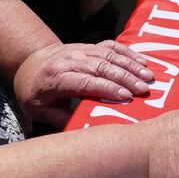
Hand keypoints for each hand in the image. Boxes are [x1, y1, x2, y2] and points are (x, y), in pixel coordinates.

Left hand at [13, 41, 154, 126]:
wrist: (31, 62)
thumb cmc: (35, 90)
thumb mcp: (39, 110)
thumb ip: (62, 118)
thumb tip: (85, 131)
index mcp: (55, 77)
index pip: (85, 81)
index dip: (106, 88)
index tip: (125, 97)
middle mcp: (69, 60)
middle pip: (101, 67)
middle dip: (125, 78)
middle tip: (143, 89)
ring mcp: (81, 50)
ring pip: (109, 55)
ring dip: (130, 65)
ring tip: (148, 77)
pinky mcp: (90, 46)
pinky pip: (111, 46)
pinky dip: (128, 53)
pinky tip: (142, 62)